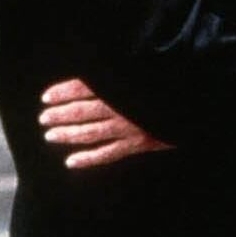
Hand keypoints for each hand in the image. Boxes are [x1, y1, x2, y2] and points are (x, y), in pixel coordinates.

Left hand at [40, 78, 171, 168]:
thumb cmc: (164, 86)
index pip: (84, 88)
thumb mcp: (142, 74)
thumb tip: (92, 74)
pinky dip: (88, 159)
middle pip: (82, 111)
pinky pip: (108, 154)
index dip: (62, 93)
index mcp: (119, 86)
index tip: (45, 98)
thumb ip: (118, 75)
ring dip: (68, 134)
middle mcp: (120, 106)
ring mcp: (127, 127)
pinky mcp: (137, 144)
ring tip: (50, 136)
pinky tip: (71, 163)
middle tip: (43, 118)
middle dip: (60, 114)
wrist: (192, 107)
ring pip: (90, 133)